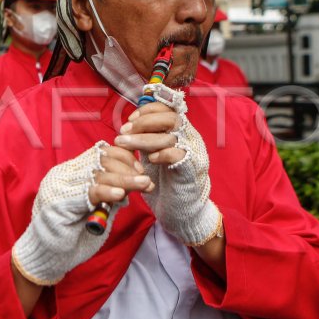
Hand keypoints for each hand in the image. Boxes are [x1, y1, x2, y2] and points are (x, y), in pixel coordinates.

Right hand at [11, 141, 150, 285]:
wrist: (47, 258)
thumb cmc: (73, 237)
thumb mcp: (99, 211)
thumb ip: (112, 195)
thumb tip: (135, 182)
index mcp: (72, 172)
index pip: (101, 153)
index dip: (124, 158)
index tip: (141, 172)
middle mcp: (64, 174)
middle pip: (101, 159)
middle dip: (128, 168)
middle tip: (146, 180)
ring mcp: (60, 186)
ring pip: (98, 173)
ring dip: (124, 179)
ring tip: (144, 184)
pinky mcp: (60, 201)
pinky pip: (88, 191)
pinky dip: (107, 191)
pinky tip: (121, 194)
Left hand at [123, 83, 221, 246]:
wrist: (180, 209)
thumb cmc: (164, 180)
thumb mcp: (153, 154)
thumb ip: (147, 138)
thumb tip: (129, 125)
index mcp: (181, 131)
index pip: (168, 108)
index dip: (147, 111)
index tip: (129, 120)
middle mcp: (190, 138)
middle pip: (170, 118)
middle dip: (143, 123)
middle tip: (124, 132)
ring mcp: (194, 152)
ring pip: (171, 135)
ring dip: (143, 139)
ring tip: (124, 144)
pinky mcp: (192, 168)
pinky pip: (178, 154)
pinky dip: (161, 154)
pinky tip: (149, 159)